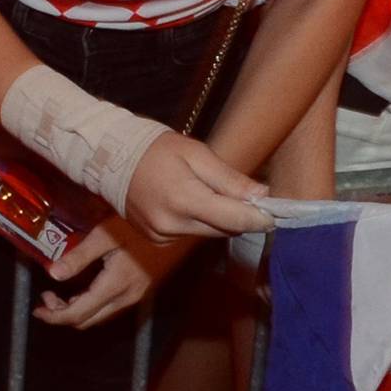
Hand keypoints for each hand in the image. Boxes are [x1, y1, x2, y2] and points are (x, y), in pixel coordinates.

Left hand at [38, 217, 191, 328]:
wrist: (179, 225)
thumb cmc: (140, 225)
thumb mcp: (105, 235)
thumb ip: (78, 256)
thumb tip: (52, 274)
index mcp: (115, 286)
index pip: (77, 315)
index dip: (53, 316)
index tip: (37, 308)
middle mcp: (126, 298)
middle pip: (87, 322)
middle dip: (62, 315)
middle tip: (47, 298)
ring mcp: (136, 296)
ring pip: (99, 316)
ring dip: (77, 311)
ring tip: (62, 294)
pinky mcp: (142, 290)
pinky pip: (111, 308)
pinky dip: (92, 305)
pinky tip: (86, 288)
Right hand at [125, 130, 266, 240]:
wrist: (112, 160)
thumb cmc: (157, 150)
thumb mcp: (197, 154)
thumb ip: (229, 178)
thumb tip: (262, 195)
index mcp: (184, 200)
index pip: (234, 219)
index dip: (259, 218)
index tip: (277, 214)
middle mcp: (172, 225)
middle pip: (224, 229)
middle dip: (243, 217)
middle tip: (257, 200)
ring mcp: (161, 236)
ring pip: (209, 234)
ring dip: (222, 220)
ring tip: (222, 196)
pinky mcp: (156, 240)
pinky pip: (190, 235)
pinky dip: (201, 222)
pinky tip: (196, 203)